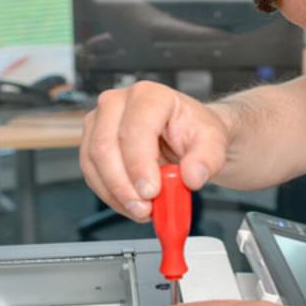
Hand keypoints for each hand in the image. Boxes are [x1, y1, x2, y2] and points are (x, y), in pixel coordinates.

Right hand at [79, 82, 229, 221]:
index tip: (151, 192)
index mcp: (149, 96)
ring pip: (93, 163)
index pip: (135, 129)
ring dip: (116, 194)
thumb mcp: (214, 142)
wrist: (187, 135)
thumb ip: (206, 159)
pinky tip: (131, 204)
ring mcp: (100, 122)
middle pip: (105, 147)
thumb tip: (192, 176)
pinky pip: (91, 174)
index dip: (139, 164)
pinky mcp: (91, 143)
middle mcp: (118, 103)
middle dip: (123, 185)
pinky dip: (110, 196)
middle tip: (145, 208)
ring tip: (142, 210)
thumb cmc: (195, 131)